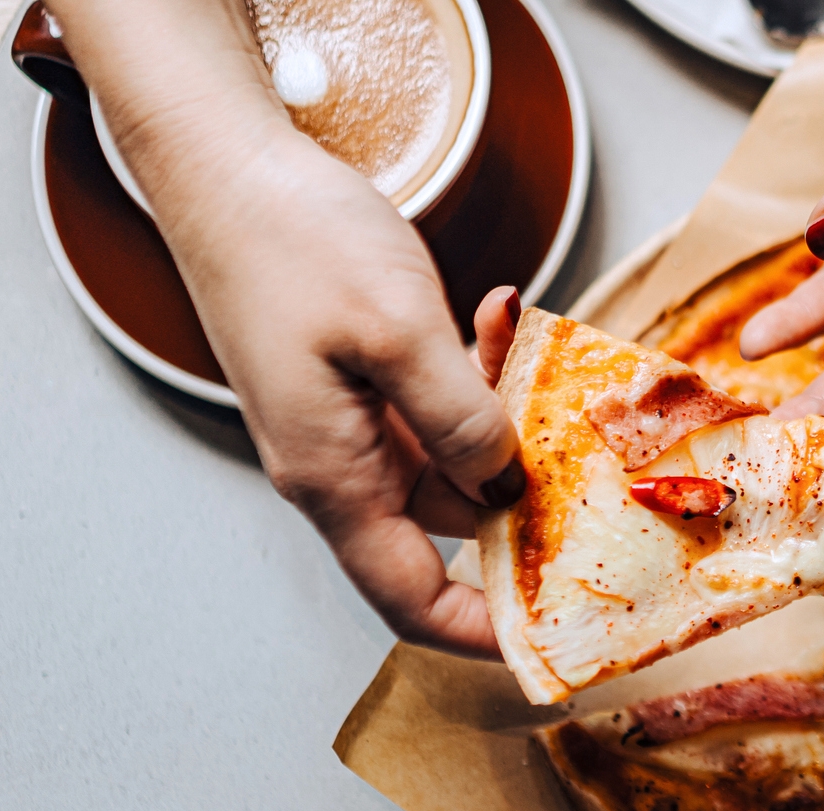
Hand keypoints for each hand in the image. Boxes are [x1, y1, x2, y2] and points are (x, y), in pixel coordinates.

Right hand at [47, 0, 522, 655]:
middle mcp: (343, 467)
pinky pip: (445, 403)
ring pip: (462, 457)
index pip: (413, 600)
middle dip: (529, 500)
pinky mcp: (366, 381)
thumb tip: (505, 483)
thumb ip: (462, 418)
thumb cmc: (289, 241)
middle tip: (596, 465)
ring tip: (534, 350)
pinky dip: (482, 371)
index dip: (483, 632)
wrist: (226, 164)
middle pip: (456, 527)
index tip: (556, 633)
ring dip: (511, 416)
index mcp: (336, 480)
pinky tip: (500, 315)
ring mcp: (355, 424)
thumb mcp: (396, 330)